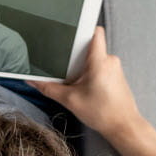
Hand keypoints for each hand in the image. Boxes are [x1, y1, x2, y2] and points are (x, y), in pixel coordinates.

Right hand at [25, 26, 143, 137]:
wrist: (123, 126)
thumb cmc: (102, 113)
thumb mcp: (69, 100)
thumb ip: (48, 88)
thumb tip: (31, 81)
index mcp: (99, 61)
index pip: (94, 32)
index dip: (81, 29)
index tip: (68, 32)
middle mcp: (110, 60)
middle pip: (89, 46)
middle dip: (74, 56)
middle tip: (63, 68)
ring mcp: (114, 67)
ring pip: (93, 58)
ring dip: (81, 67)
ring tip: (73, 82)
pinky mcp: (116, 75)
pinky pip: (99, 66)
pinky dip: (88, 74)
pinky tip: (83, 87)